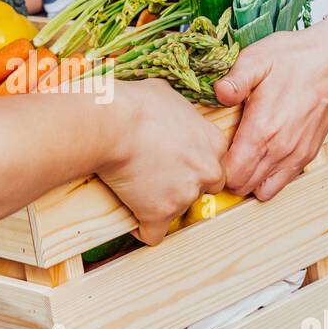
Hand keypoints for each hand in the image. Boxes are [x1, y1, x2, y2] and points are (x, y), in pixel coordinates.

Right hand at [98, 79, 227, 244]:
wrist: (113, 125)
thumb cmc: (136, 104)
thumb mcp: (167, 94)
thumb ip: (179, 109)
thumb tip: (168, 106)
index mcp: (214, 143)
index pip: (215, 163)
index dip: (193, 164)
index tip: (174, 163)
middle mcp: (207, 171)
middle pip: (204, 190)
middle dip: (184, 187)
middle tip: (158, 179)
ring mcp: (185, 195)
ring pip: (178, 211)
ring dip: (160, 205)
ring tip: (136, 192)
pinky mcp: (160, 214)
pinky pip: (153, 234)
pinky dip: (142, 230)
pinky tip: (133, 221)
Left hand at [214, 19, 327, 200]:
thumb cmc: (294, 57)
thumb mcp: (258, 59)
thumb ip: (235, 79)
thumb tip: (218, 93)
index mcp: (262, 129)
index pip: (231, 173)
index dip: (216, 167)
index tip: (211, 152)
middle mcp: (280, 149)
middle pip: (244, 186)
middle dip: (228, 176)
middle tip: (222, 153)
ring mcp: (296, 155)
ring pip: (264, 190)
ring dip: (249, 180)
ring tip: (241, 158)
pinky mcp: (308, 155)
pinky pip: (283, 182)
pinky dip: (269, 177)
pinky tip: (262, 157)